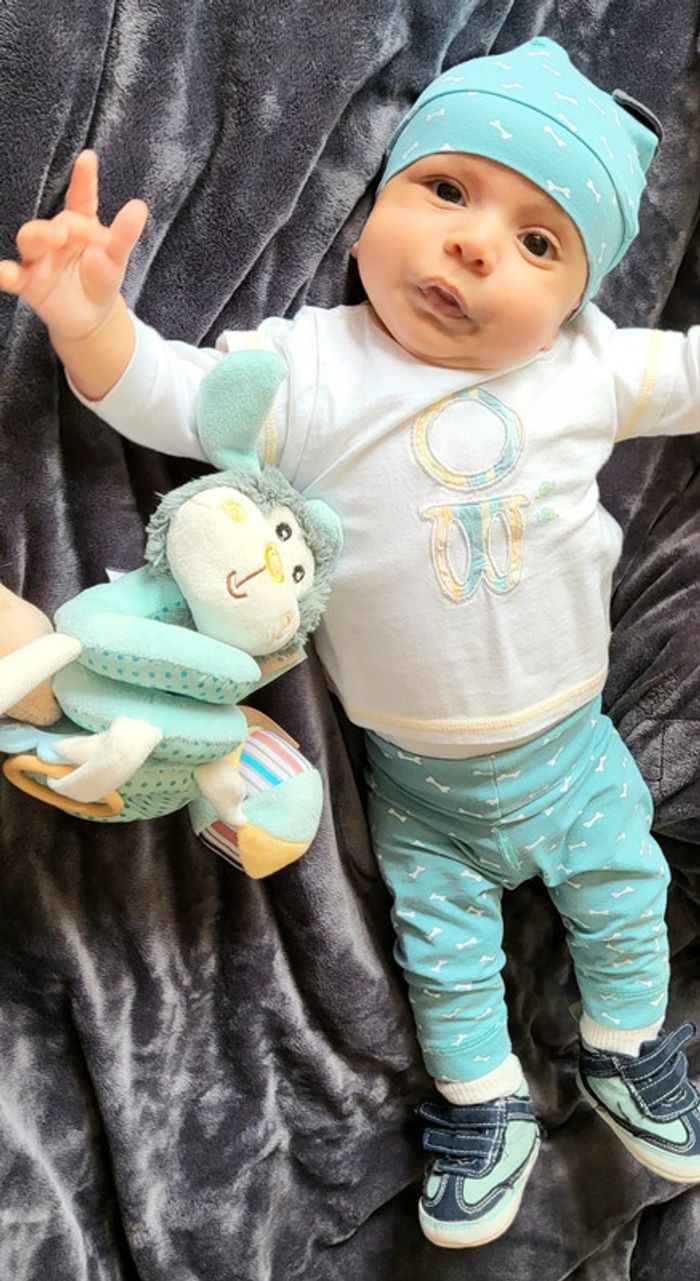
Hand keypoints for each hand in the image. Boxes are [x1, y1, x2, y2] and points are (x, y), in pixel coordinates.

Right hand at [0, 150, 147, 342]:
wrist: (91, 318)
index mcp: (79, 225)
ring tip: (56, 240)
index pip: (81, 199)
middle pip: (51, 222)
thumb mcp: (116, 258)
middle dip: (64, 225)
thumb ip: (124, 235)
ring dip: (39, 238)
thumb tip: (139, 206)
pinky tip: (4, 273)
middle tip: (77, 233)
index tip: (88, 158)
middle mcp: (55, 237)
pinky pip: (13, 276)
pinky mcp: (29, 282)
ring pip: (29, 240)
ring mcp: (39, 258)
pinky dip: (5, 274)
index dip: (83, 179)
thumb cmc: (101, 280)